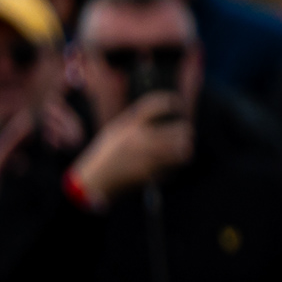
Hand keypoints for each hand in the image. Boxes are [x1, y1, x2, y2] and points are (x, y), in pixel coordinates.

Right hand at [71, 89, 195, 203]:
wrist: (93, 181)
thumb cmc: (105, 155)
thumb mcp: (115, 132)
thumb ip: (134, 121)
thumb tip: (158, 113)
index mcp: (129, 125)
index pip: (154, 105)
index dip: (170, 101)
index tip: (177, 102)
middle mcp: (139, 138)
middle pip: (179, 129)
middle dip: (186, 132)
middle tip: (188, 133)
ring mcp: (145, 157)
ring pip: (181, 150)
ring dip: (185, 150)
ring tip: (185, 150)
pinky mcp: (149, 174)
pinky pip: (171, 169)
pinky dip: (173, 169)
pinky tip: (169, 167)